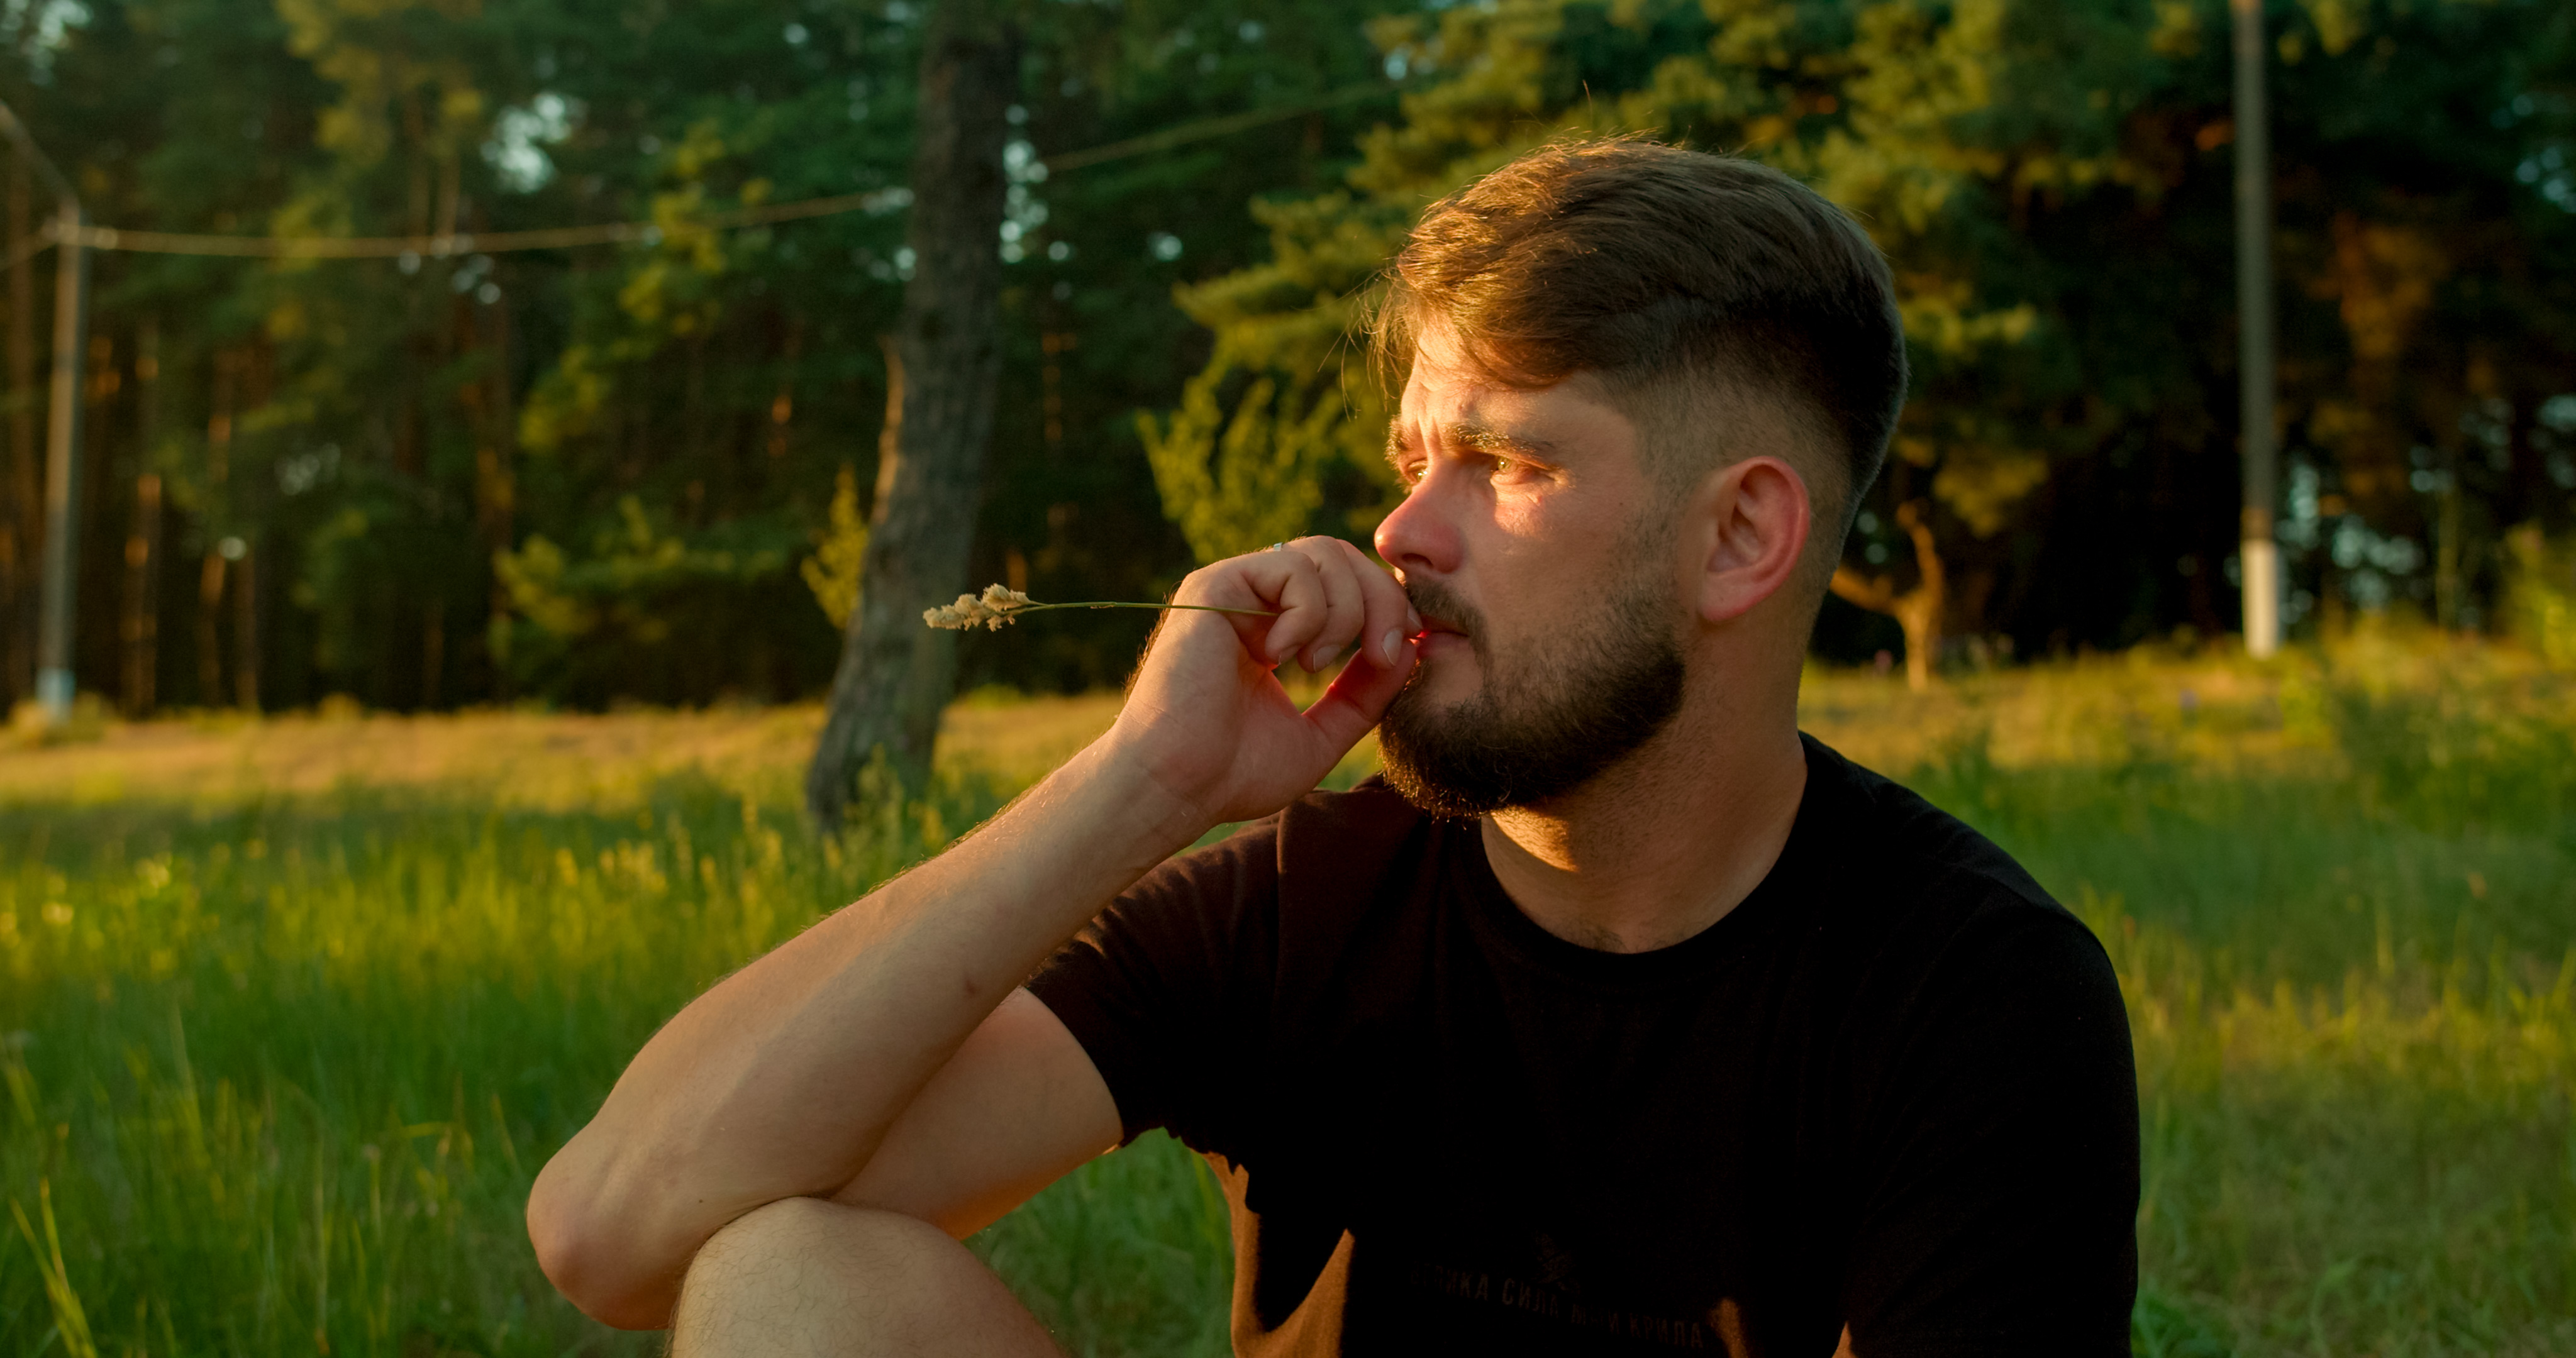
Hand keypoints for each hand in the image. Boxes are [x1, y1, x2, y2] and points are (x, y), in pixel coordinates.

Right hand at [1105, 537, 1420, 826]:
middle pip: (1342, 557)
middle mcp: (1253, 601)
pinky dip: (1307, 612)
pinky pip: (1290, 568)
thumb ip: (1366, 692)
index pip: (1347, 583)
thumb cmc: (1234, 773)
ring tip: (1317, 664)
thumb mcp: (1323, 732)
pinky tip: (1282, 657)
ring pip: (1323, 554)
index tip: (1405, 648)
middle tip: (1383, 652)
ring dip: (1344, 610)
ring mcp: (1232, 590)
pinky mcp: (1211, 587)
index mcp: (1276, 628)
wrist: (1177, 788)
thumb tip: (1411, 646)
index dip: (1387, 604)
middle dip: (1381, 599)